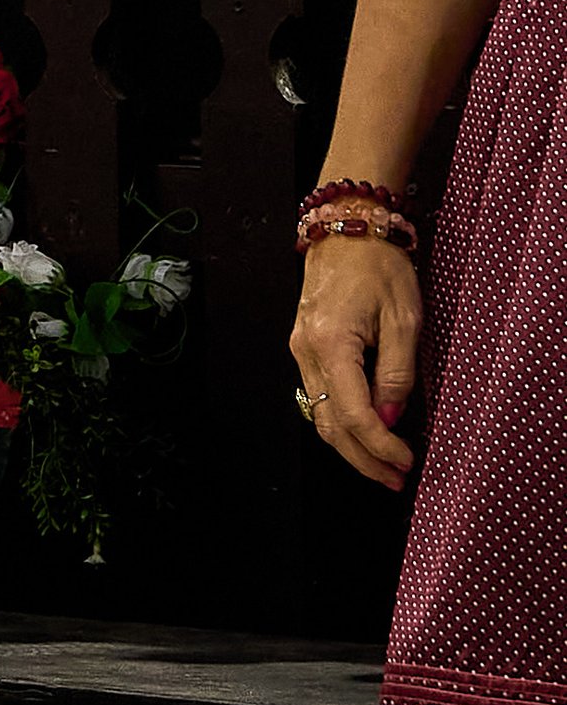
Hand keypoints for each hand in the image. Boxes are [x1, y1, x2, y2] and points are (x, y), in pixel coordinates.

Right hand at [289, 232, 420, 488]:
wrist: (347, 226)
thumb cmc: (378, 265)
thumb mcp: (403, 320)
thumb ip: (396, 374)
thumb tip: (390, 418)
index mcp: (331, 342)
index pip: (352, 413)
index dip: (379, 446)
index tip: (405, 462)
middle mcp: (306, 348)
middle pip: (328, 423)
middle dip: (362, 458)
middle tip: (395, 478)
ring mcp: (300, 346)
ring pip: (318, 412)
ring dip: (350, 445)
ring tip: (383, 464)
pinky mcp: (305, 343)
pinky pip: (318, 393)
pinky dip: (339, 420)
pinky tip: (363, 430)